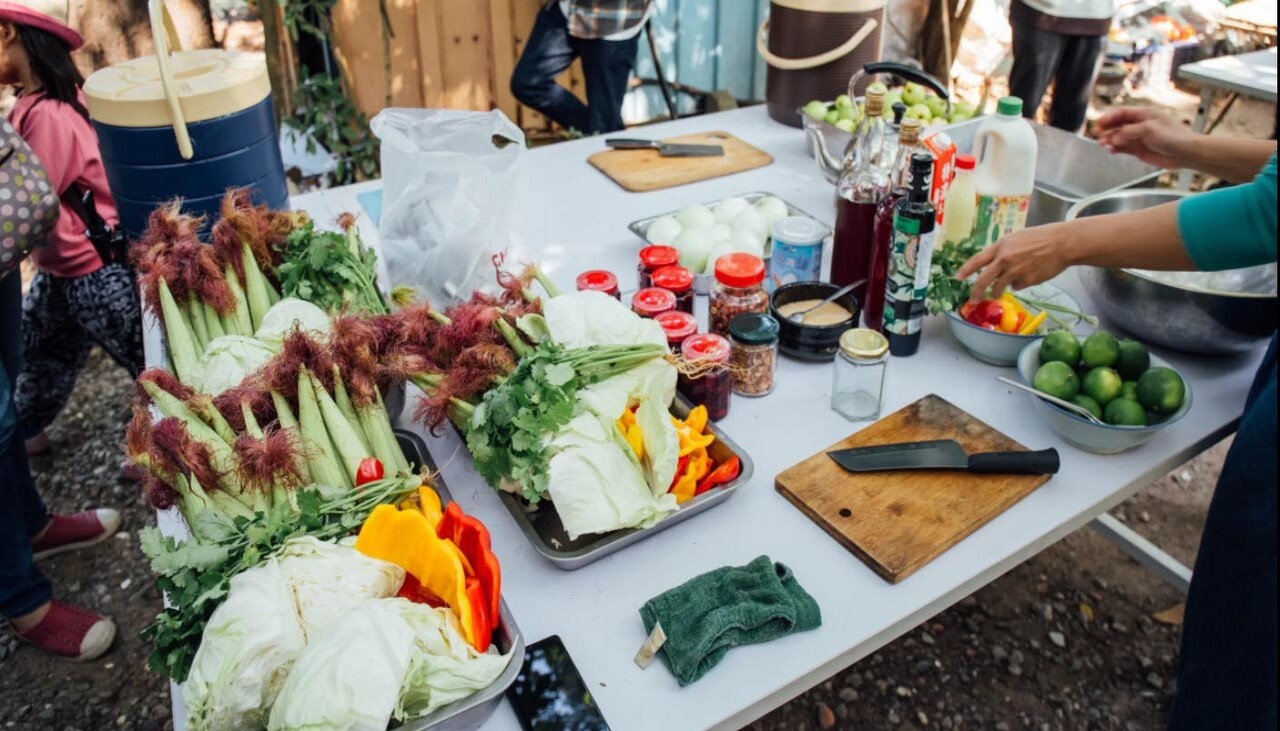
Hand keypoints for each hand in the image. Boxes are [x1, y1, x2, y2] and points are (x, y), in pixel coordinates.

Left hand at [955, 225, 1074, 300]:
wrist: (1061, 243)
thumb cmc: (1040, 238)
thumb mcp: (1016, 239)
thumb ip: (1002, 251)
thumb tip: (992, 264)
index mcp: (1000, 246)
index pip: (977, 260)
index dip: (965, 270)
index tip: (957, 278)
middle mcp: (1005, 259)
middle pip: (983, 280)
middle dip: (976, 292)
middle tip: (973, 299)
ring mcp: (1015, 271)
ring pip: (999, 288)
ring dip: (997, 292)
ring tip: (998, 292)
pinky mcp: (1027, 280)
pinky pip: (1018, 286)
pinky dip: (1020, 284)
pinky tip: (1030, 274)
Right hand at [1094, 108, 1193, 169]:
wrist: (1185, 153)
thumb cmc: (1173, 137)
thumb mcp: (1149, 130)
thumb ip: (1129, 132)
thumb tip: (1115, 136)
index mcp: (1144, 114)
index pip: (1122, 113)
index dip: (1109, 117)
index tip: (1099, 123)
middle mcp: (1140, 125)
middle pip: (1118, 124)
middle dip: (1107, 129)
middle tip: (1097, 134)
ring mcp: (1139, 137)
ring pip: (1119, 137)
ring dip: (1110, 139)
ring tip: (1103, 143)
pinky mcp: (1139, 149)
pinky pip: (1123, 147)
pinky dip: (1116, 148)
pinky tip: (1111, 150)